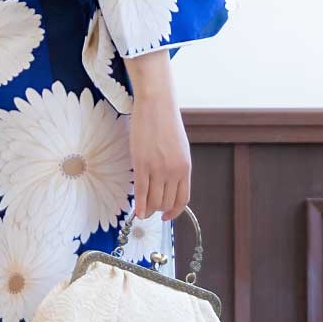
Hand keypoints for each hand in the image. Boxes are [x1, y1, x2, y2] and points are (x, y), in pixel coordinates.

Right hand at [122, 49, 190, 221]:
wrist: (157, 105)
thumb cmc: (166, 123)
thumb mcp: (179, 148)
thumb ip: (176, 166)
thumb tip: (167, 183)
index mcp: (185, 167)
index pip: (182, 199)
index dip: (174, 211)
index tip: (166, 216)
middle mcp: (174, 171)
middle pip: (166, 201)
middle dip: (158, 209)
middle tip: (150, 210)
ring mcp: (158, 169)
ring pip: (154, 200)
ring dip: (148, 209)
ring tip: (142, 210)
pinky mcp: (142, 164)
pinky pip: (141, 192)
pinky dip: (139, 205)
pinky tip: (136, 212)